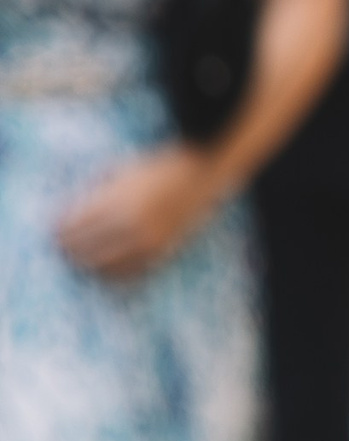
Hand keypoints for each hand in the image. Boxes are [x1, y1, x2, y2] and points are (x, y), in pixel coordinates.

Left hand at [56, 146, 228, 277]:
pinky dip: (112, 275)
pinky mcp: (162, 252)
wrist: (203, 170)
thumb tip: (68, 212)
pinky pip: (128, 275)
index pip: (71, 227)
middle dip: (68, 250)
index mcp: (117, 200)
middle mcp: (131, 224)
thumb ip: (96, 190)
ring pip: (102, 267)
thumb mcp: (122, 169)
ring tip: (81, 260)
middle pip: (81, 250)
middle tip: (63, 248)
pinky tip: (106, 269)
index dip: (58, 230)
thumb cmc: (159, 165)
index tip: (54, 230)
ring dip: (87, 265)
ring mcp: (148, 240)